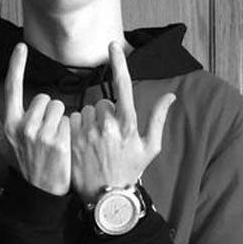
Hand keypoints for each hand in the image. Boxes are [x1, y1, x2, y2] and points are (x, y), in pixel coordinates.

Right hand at [0, 42, 70, 195]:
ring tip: (55, 139)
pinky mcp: (59, 141)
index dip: (16, 65)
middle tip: (46, 132)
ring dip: (60, 119)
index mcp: (9, 124)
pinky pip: (68, 119)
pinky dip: (69, 129)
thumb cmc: (23, 165)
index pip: (11, 87)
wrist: (41, 192)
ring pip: (58, 106)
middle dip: (49, 110)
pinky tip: (64, 145)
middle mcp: (22, 127)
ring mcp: (41, 134)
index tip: (21, 46)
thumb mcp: (1, 143)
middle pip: (44, 98)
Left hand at [69, 42, 175, 202]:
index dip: (118, 63)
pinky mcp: (71, 140)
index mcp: (127, 124)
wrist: (106, 198)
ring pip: (86, 111)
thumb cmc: (130, 172)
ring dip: (90, 121)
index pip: (123, 86)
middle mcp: (106, 125)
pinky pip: (72, 121)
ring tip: (96, 142)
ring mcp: (87, 132)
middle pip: (102, 102)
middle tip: (109, 136)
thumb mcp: (150, 147)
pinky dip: (77, 128)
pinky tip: (83, 144)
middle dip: (105, 113)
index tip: (113, 45)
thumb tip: (171, 96)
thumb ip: (158, 118)